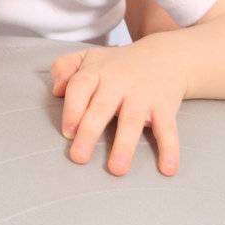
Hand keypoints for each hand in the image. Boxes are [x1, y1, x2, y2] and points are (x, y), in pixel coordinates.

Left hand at [50, 36, 188, 176]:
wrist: (165, 55)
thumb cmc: (117, 64)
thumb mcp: (89, 57)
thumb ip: (64, 67)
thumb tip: (55, 90)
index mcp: (97, 72)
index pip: (80, 86)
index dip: (73, 108)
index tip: (67, 132)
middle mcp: (119, 83)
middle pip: (102, 107)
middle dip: (90, 131)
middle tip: (78, 157)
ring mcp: (143, 96)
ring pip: (132, 121)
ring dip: (124, 145)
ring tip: (116, 169)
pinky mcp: (165, 107)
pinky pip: (167, 129)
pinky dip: (169, 149)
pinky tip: (167, 169)